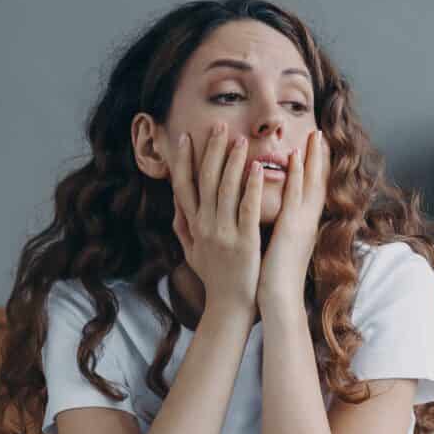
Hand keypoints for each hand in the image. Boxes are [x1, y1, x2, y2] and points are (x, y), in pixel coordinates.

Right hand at [169, 129, 261, 315]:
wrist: (228, 309)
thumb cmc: (214, 280)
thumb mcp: (192, 253)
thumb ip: (183, 228)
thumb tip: (176, 205)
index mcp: (194, 226)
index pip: (184, 185)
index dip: (183, 160)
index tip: (184, 135)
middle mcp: (205, 225)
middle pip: (205, 180)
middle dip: (211, 150)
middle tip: (219, 124)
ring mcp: (223, 233)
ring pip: (226, 189)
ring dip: (232, 161)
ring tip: (239, 138)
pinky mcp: (244, 242)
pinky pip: (246, 209)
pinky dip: (251, 187)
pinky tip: (257, 168)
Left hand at [257, 129, 328, 313]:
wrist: (279, 300)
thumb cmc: (275, 279)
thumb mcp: (280, 248)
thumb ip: (281, 230)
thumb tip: (276, 220)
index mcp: (303, 226)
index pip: (311, 191)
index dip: (315, 169)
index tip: (314, 148)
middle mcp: (307, 222)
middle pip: (317, 182)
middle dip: (319, 157)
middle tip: (319, 132)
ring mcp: (302, 224)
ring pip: (310, 184)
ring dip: (313, 158)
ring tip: (314, 134)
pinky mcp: (291, 229)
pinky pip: (295, 197)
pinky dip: (297, 175)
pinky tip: (295, 156)